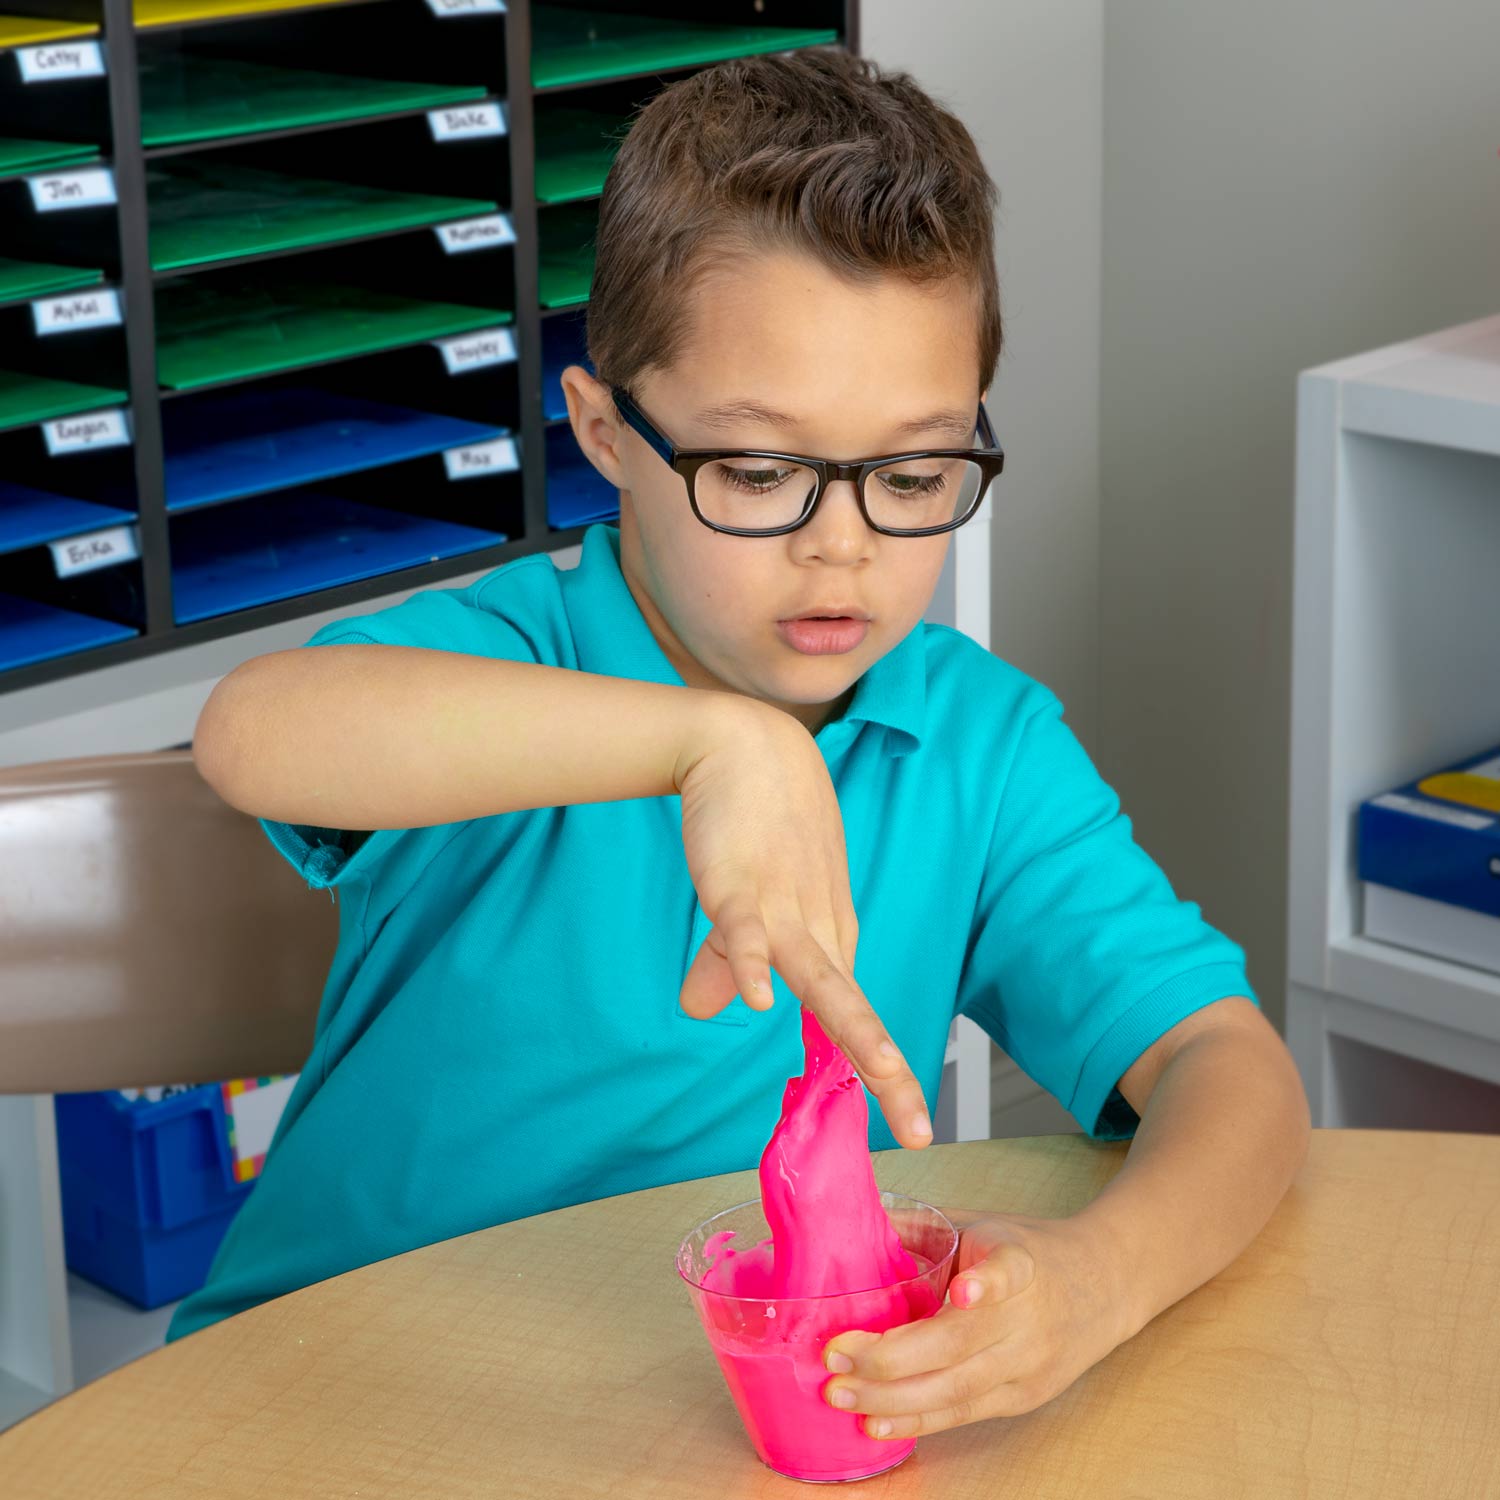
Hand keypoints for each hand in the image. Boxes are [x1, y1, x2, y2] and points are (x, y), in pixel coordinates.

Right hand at [672, 696, 931, 1149]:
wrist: (746, 746)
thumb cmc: (759, 824)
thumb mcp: (748, 906)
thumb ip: (726, 961)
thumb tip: (698, 1008)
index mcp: (824, 939)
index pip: (851, 1016)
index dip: (873, 1067)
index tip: (903, 1121)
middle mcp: (816, 931)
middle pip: (852, 1010)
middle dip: (886, 1071)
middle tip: (917, 1130)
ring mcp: (782, 908)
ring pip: (819, 978)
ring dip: (851, 1029)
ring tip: (880, 1078)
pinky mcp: (739, 883)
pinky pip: (746, 930)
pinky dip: (753, 963)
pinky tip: (761, 1002)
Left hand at [820, 1209, 1136, 1436]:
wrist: (1105, 1285)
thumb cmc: (1030, 1250)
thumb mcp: (984, 1223)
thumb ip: (925, 1224)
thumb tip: (855, 1213)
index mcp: (1021, 1263)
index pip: (1009, 1272)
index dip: (987, 1283)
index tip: (965, 1291)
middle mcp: (1028, 1318)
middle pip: (960, 1345)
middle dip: (890, 1357)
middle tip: (834, 1354)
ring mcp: (1028, 1364)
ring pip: (957, 1391)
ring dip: (891, 1399)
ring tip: (839, 1393)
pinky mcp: (1023, 1397)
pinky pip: (963, 1414)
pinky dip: (917, 1421)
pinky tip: (876, 1424)